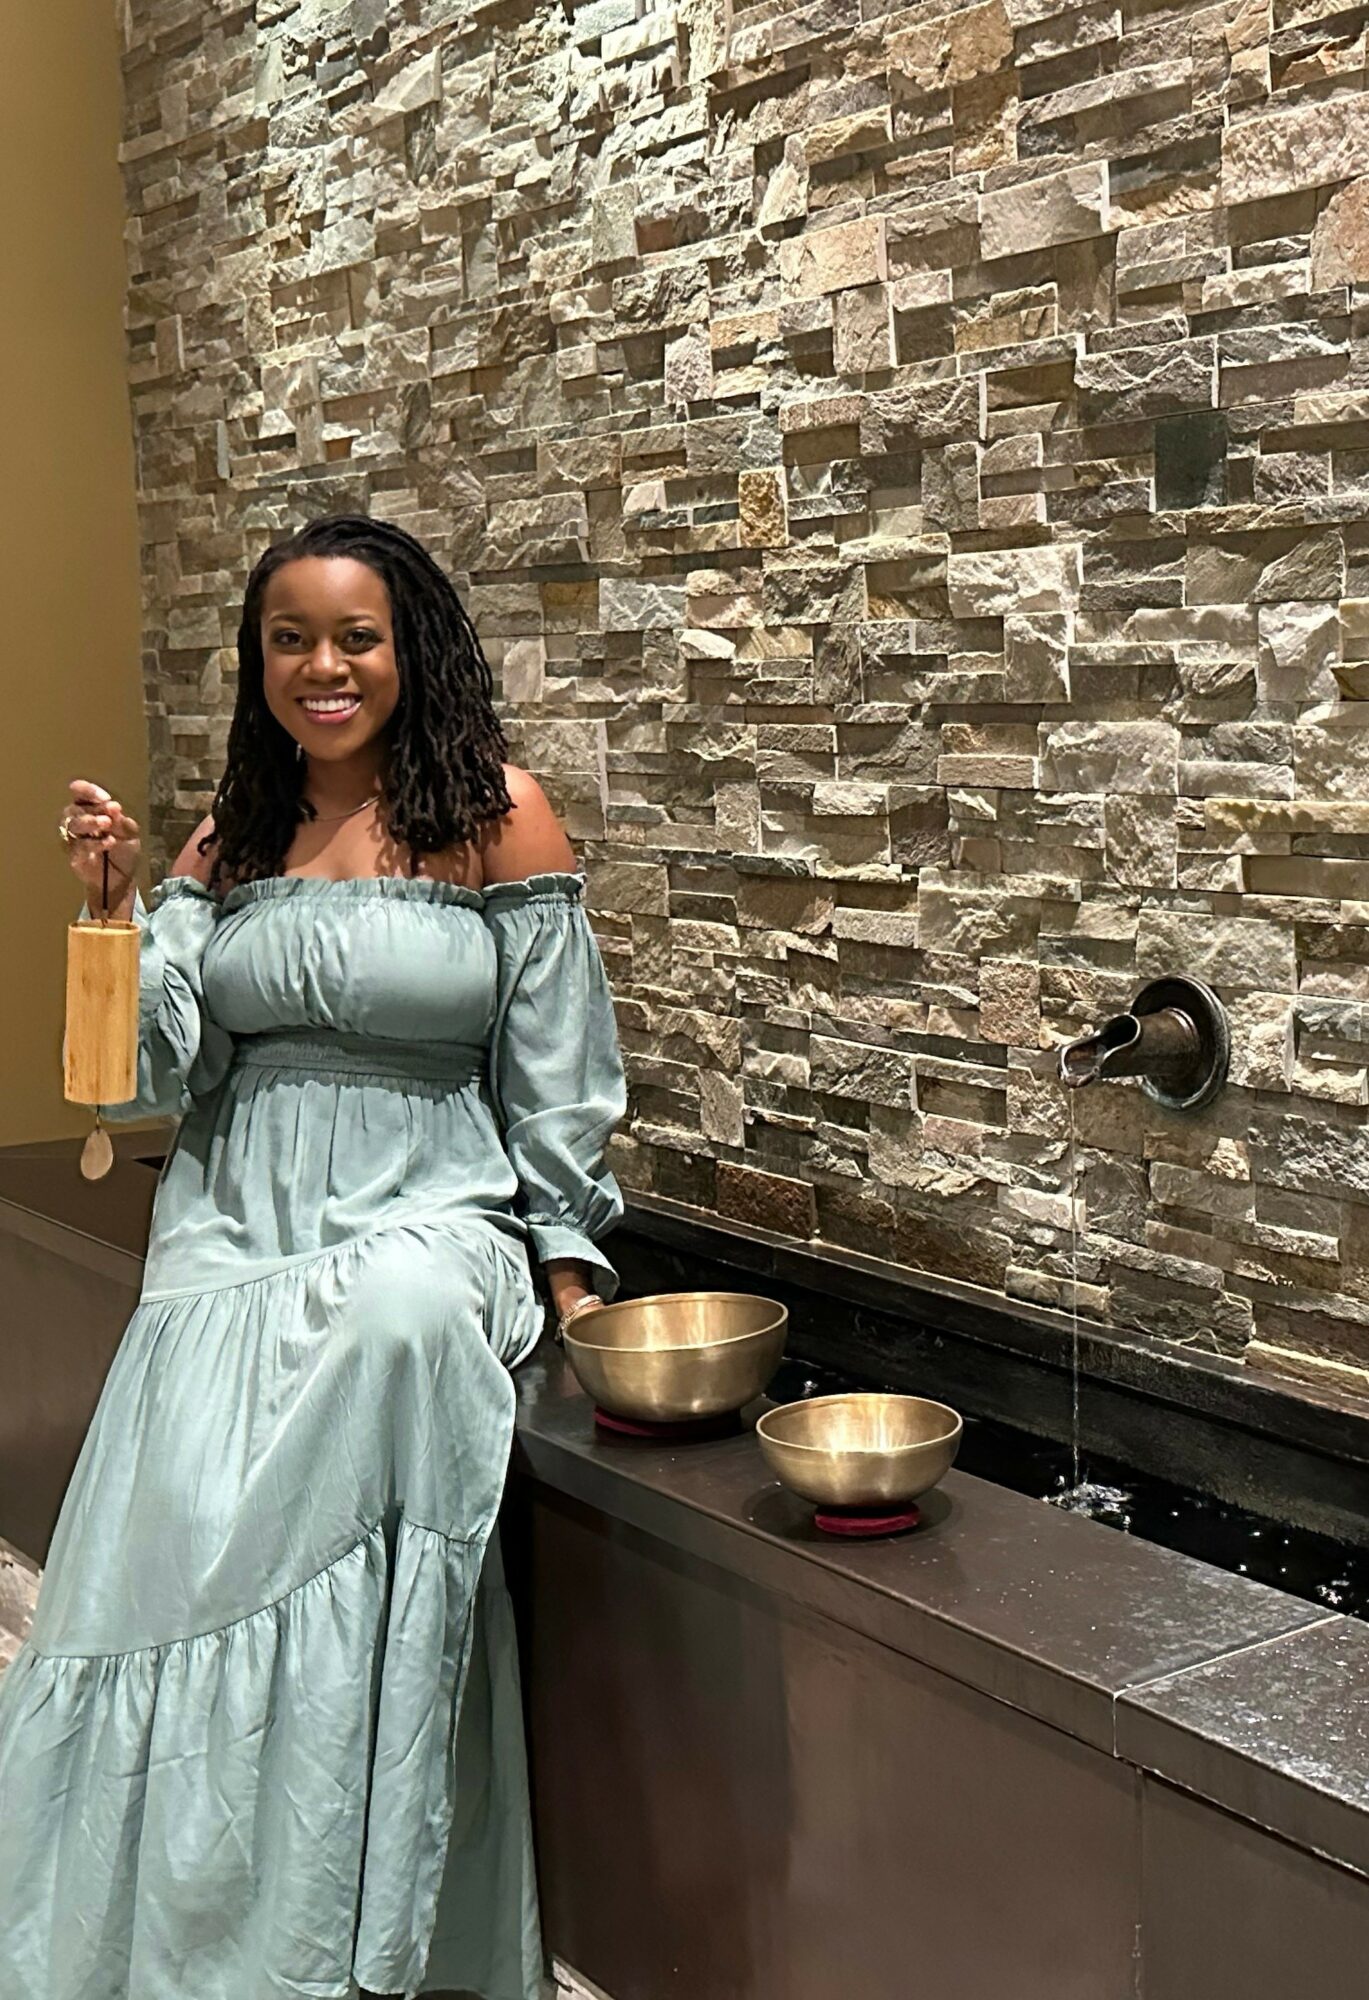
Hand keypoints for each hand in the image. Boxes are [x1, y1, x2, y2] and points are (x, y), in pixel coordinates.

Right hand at [63, 779, 140, 916]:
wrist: (123, 879)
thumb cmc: (124, 852)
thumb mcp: (130, 834)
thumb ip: (123, 821)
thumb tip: (115, 808)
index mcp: (91, 811)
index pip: (81, 795)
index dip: (88, 791)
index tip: (105, 797)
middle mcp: (79, 823)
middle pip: (74, 809)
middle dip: (92, 809)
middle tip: (110, 815)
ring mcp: (75, 840)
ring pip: (72, 826)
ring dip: (89, 822)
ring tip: (107, 824)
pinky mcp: (75, 856)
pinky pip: (78, 847)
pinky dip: (94, 843)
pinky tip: (109, 842)